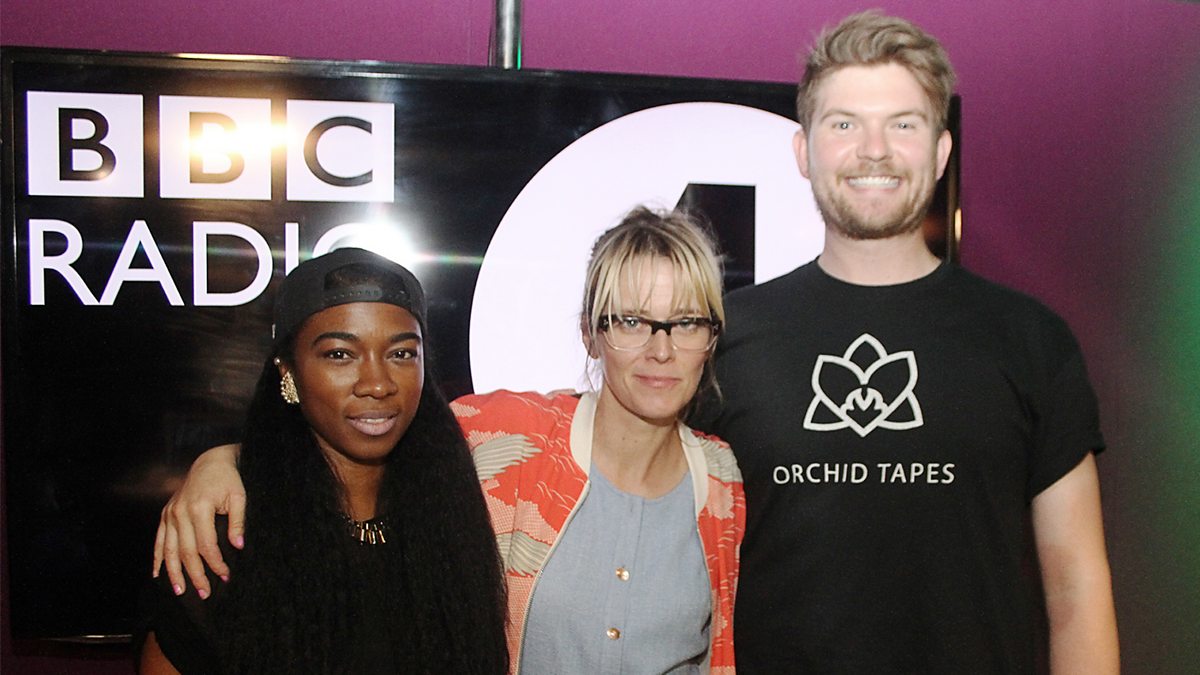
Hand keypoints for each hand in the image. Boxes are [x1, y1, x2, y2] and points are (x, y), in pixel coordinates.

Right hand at [152, 444, 244, 598]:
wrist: (209, 461)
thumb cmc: (227, 479)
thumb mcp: (239, 496)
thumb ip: (238, 522)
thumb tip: (238, 546)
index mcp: (199, 508)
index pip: (206, 545)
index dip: (215, 563)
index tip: (225, 576)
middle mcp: (180, 513)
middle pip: (186, 552)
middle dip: (196, 575)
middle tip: (204, 593)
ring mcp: (170, 514)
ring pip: (168, 550)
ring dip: (174, 573)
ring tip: (180, 591)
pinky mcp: (165, 514)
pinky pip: (158, 540)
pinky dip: (156, 558)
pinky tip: (157, 574)